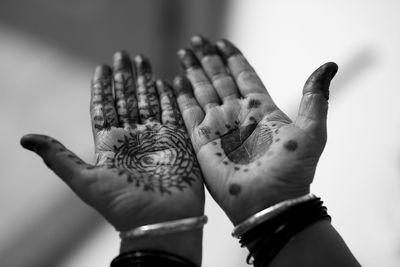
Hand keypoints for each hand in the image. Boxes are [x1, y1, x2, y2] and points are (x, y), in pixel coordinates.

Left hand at [20, 52, 203, 261]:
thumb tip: (25, 139)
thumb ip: (59, 158)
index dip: (102, 88)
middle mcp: (132, 138)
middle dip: (125, 77)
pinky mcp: (178, 142)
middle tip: (123, 54)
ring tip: (142, 59)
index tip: (102, 67)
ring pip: (149, 102)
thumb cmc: (123, 206)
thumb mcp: (85, 182)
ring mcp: (156, 139)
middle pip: (127, 100)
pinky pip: (173, 114)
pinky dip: (169, 98)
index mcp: (110, 145)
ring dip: (146, 81)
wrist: (160, 223)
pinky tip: (164, 82)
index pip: (104, 109)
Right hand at [174, 36, 337, 224]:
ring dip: (192, 73)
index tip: (222, 42)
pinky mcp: (201, 143)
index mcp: (261, 110)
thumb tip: (329, 66)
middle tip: (196, 40)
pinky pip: (188, 115)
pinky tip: (174, 82)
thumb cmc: (292, 172)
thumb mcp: (311, 132)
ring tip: (183, 54)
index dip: (232, 59)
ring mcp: (218, 128)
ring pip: (202, 92)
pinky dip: (180, 98)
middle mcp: (237, 116)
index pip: (243, 76)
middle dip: (208, 60)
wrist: (270, 204)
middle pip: (219, 80)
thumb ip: (315, 98)